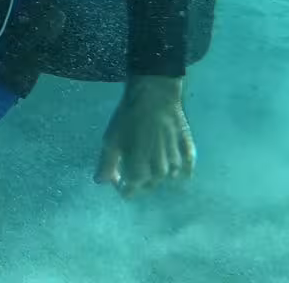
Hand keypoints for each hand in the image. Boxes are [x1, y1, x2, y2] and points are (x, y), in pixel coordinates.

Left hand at [94, 75, 194, 197]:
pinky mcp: (188, 150)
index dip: (121, 186)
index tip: (117, 176)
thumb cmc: (128, 118)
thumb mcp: (110, 140)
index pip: (130, 191)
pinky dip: (183, 171)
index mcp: (139, 173)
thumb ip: (106, 164)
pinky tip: (180, 170)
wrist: (153, 96)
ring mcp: (176, 162)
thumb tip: (100, 182)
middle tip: (132, 168)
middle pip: (148, 185)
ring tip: (150, 162)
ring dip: (158, 173)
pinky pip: (188, 167)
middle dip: (139, 180)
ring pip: (167, 177)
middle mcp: (160, 172)